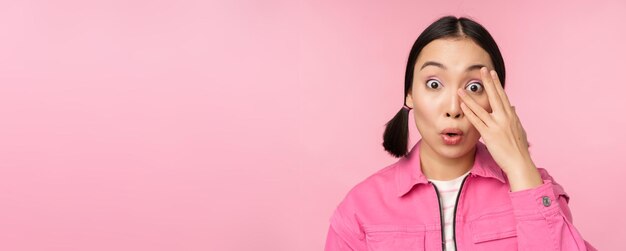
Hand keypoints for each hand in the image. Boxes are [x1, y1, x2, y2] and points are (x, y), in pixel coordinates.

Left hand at [457, 67, 541, 189]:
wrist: (520, 162)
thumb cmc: (518, 148)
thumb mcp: (519, 130)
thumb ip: (514, 117)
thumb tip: (512, 107)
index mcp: (511, 116)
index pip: (502, 95)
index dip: (496, 83)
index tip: (491, 73)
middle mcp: (505, 118)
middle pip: (495, 96)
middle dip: (487, 82)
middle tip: (482, 69)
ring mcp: (497, 126)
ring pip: (481, 108)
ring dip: (470, 98)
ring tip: (461, 89)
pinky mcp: (489, 135)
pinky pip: (477, 121)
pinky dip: (469, 113)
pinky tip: (463, 106)